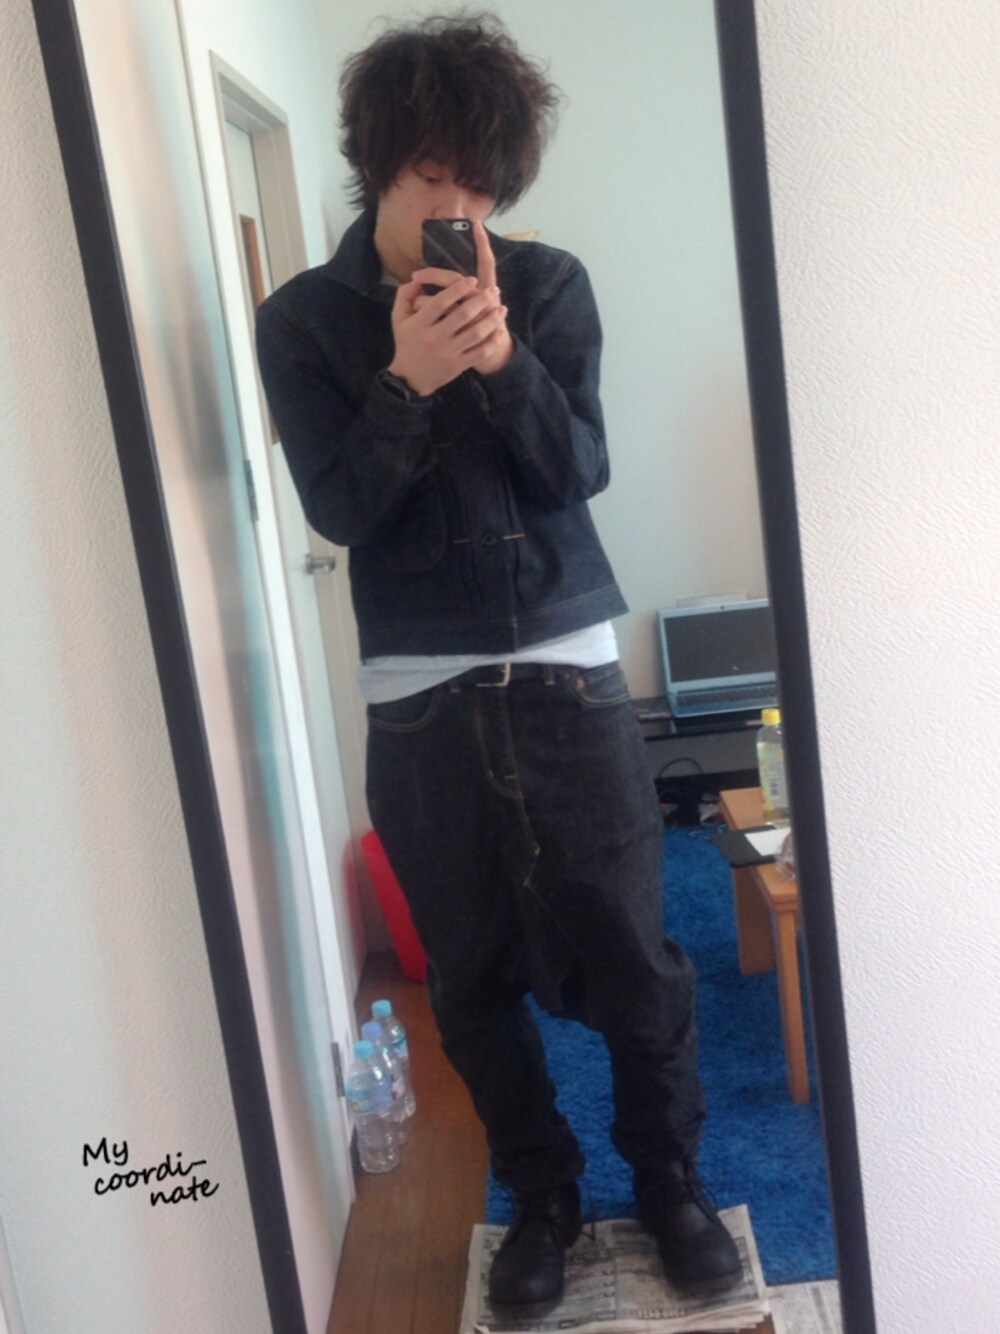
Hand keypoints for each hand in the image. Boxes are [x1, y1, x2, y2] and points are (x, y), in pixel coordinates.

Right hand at [387, 222, 512, 394]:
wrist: (410, 378)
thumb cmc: (406, 343)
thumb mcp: (398, 318)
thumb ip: (404, 295)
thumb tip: (417, 279)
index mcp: (419, 324)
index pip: (440, 302)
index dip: (457, 289)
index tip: (472, 279)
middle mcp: (434, 338)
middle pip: (462, 315)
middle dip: (481, 300)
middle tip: (493, 290)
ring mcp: (448, 353)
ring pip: (475, 334)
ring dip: (492, 320)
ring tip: (502, 309)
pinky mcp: (458, 365)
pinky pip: (480, 353)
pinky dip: (492, 342)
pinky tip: (500, 332)